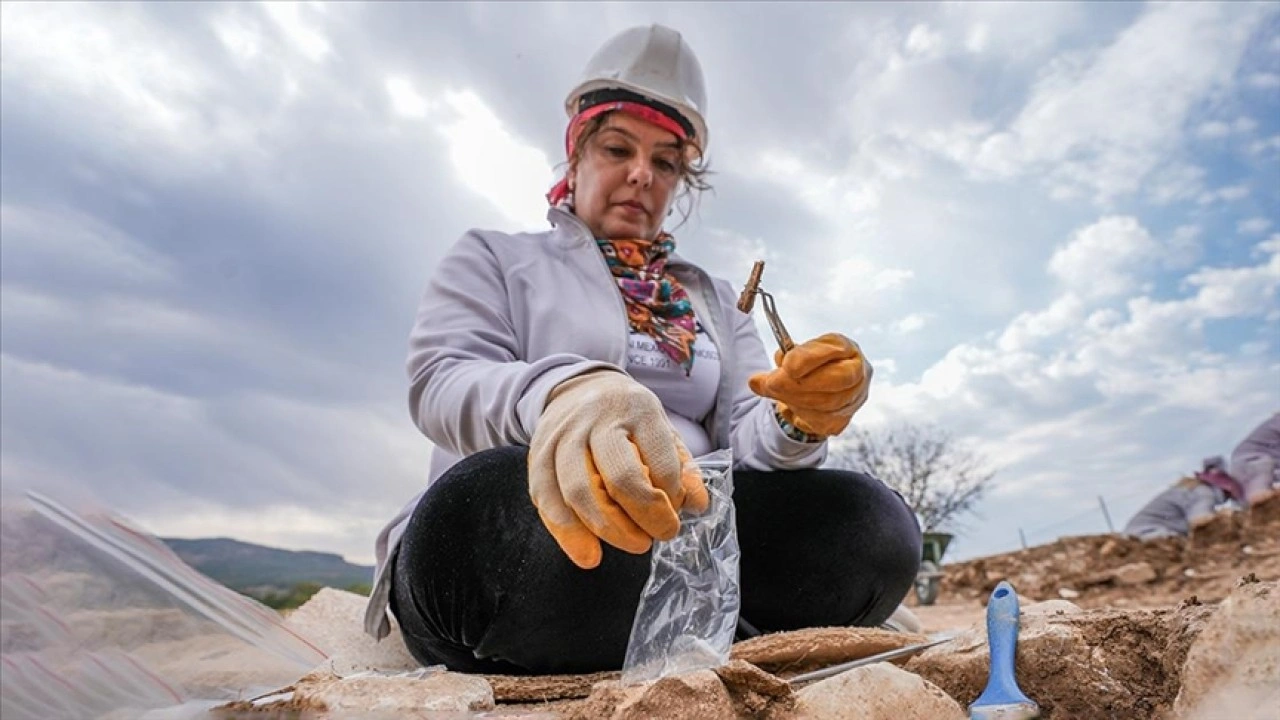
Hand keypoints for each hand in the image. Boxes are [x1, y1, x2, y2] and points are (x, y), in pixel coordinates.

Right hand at [528, 370, 709, 568]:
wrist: (578, 388)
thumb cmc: (628, 419)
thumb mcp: (663, 430)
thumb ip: (683, 467)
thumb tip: (698, 505)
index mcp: (637, 409)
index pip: (660, 460)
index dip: (672, 496)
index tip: (675, 511)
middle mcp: (596, 420)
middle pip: (620, 477)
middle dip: (644, 516)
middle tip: (658, 536)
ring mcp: (562, 436)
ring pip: (579, 491)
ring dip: (608, 529)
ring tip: (633, 545)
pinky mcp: (537, 455)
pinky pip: (547, 499)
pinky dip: (567, 533)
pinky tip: (588, 554)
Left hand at [747, 333, 871, 436]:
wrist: (821, 385)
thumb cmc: (808, 366)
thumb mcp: (795, 356)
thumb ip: (780, 364)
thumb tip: (756, 382)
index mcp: (846, 347)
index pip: (834, 350)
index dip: (809, 358)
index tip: (786, 365)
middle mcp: (858, 372)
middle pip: (836, 380)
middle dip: (799, 383)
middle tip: (771, 383)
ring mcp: (855, 398)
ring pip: (828, 404)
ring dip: (795, 400)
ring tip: (776, 392)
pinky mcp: (845, 419)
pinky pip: (822, 422)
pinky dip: (802, 415)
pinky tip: (791, 406)